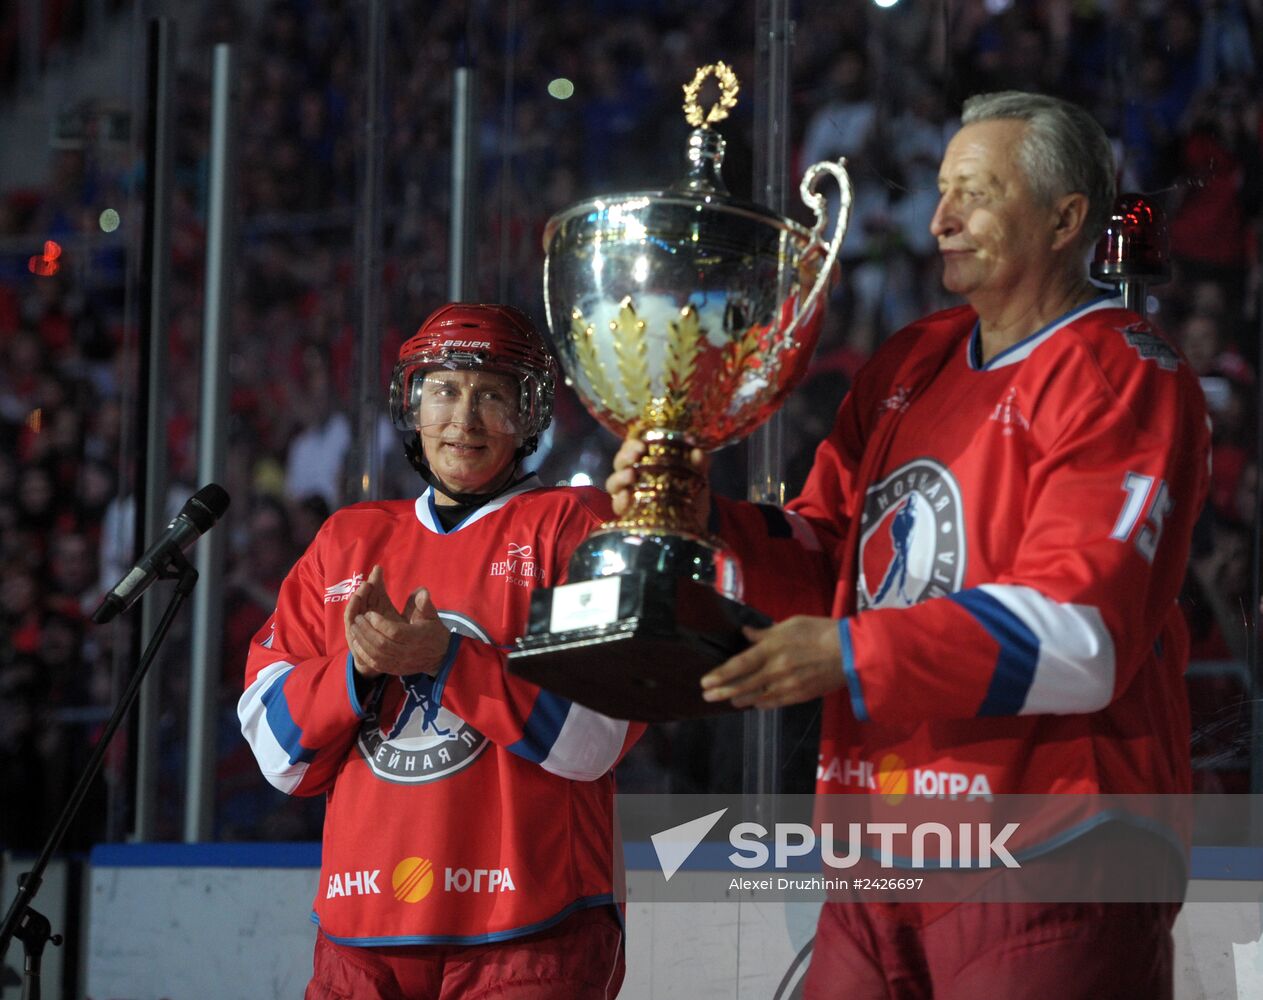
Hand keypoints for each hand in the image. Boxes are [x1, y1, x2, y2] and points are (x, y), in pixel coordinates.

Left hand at [344, 565, 451, 677]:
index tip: (370, 613)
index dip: (380, 623)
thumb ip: (425, 604)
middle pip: (382, 644)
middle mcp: (407, 652)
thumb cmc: (434, 633)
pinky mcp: (394, 669)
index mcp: (417, 637)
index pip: (395, 632)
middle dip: (367, 630)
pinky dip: (364, 653)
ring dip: (362, 640)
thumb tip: (422, 591)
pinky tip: (357, 642)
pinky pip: (375, 664)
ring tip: (354, 627)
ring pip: (376, 654)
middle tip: (358, 618)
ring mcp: (400, 663)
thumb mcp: (433, 617)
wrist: (440, 658)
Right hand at [605, 435, 710, 527]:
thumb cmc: (693, 498)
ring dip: (619, 475)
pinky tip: (626, 496)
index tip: (643, 441)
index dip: (633, 441)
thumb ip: (699, 464)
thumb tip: (697, 451)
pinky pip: (617, 506)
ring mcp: (629, 496)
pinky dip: (620, 500)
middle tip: (638, 452)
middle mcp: (634, 478)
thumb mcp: (699, 479)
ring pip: (613, 482)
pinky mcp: (628, 515)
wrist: (696, 528)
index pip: (633, 447)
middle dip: (625, 454)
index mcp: (648, 463)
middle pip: (620, 461)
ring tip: (631, 474)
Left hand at [701, 615, 843, 709]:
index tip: (705, 682)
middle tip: (707, 696)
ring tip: (729, 699)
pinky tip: (753, 703)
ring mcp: (787, 686)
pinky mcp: (799, 696)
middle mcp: (776, 670)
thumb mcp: (791, 624)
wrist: (850, 653)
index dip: (720, 675)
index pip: (739, 665)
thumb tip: (746, 634)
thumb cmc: (820, 632)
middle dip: (722, 692)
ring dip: (740, 699)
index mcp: (772, 648)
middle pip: (743, 685)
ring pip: (756, 697)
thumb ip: (766, 632)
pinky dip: (761, 704)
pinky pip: (774, 703)